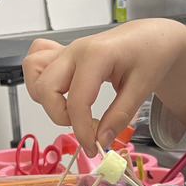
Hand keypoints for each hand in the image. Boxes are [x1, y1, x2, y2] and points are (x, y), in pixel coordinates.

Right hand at [22, 19, 185, 155]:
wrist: (151, 37)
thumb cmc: (150, 55)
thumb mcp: (143, 88)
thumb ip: (119, 115)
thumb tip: (101, 141)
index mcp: (96, 56)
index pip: (77, 101)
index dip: (81, 131)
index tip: (92, 148)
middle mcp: (74, 51)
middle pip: (45, 88)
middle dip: (60, 116)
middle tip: (84, 125)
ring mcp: (66, 51)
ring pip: (34, 74)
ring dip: (45, 99)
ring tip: (70, 109)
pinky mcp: (63, 54)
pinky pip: (36, 62)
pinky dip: (39, 79)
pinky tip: (59, 91)